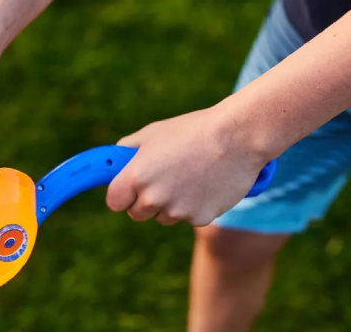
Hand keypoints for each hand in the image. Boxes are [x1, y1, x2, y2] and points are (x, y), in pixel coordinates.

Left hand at [106, 105, 269, 225]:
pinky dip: (193, 206)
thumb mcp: (153, 133)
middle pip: (136, 214)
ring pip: (163, 217)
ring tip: (188, 176)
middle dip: (143, 201)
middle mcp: (153, 198)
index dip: (121, 194)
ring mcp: (177, 211)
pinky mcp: (200, 219)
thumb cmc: (192, 131)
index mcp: (136, 176)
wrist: (237, 137)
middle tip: (161, 179)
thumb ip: (128, 150)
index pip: (114, 202)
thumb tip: (115, 161)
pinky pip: (187, 218)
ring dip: (169, 204)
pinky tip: (205, 184)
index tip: (127, 189)